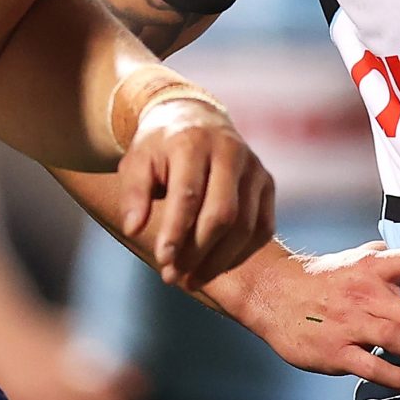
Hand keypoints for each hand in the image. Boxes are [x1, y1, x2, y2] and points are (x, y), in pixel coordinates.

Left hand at [116, 96, 275, 289]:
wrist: (196, 120)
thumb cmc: (161, 149)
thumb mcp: (137, 161)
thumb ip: (133, 193)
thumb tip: (133, 229)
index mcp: (193, 142)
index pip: (188, 193)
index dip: (176, 231)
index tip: (163, 260)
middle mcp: (230, 151)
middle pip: (223, 213)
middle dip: (198, 251)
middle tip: (173, 276)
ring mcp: (254, 168)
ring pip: (246, 226)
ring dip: (218, 261)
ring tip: (191, 280)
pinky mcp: (267, 183)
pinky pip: (262, 228)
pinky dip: (240, 254)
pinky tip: (215, 267)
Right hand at [206, 242, 399, 392]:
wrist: (270, 294)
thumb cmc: (321, 277)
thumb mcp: (354, 259)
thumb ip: (386, 258)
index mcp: (372, 267)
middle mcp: (365, 294)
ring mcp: (350, 323)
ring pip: (399, 342)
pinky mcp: (336, 352)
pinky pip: (373, 368)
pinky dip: (399, 378)